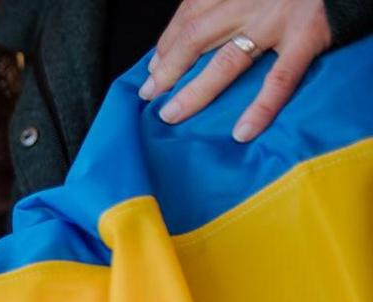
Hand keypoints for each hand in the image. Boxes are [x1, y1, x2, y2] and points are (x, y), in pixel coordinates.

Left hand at [137, 0, 332, 141]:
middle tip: (149, 95)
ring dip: (195, 91)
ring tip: (172, 114)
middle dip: (167, 69)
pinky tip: (242, 132)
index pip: (188, 15)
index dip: (166, 44)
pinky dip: (261, 107)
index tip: (152, 67)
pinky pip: (280, 78)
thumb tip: (190, 37)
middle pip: (195, 38)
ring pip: (227, 60)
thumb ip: (228, 5)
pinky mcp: (308, 35)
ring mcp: (278, 18)